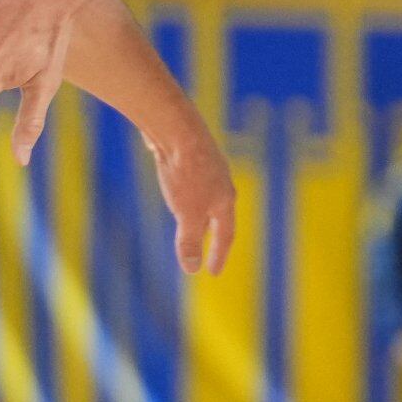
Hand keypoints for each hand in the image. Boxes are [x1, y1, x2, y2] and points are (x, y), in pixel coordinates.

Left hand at [150, 127, 235, 275]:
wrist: (177, 128)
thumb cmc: (186, 174)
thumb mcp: (187, 214)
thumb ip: (190, 241)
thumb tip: (192, 269)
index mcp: (225, 199)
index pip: (225, 234)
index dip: (219, 255)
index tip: (213, 272)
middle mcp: (221, 182)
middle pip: (219, 214)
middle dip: (213, 233)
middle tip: (207, 249)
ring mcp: (208, 166)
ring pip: (207, 195)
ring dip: (201, 212)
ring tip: (190, 221)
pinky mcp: (190, 154)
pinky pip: (193, 180)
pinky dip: (189, 194)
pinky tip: (176, 189)